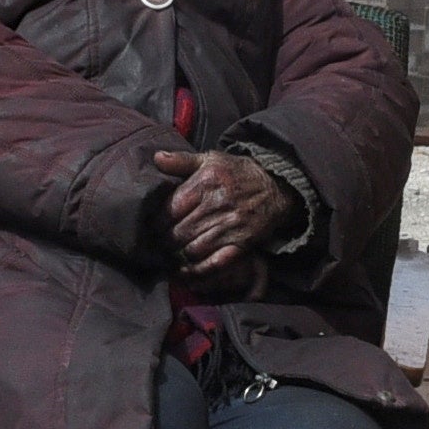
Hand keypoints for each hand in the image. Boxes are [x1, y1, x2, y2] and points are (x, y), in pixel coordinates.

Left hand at [156, 147, 292, 287]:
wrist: (275, 187)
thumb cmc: (237, 172)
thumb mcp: (211, 159)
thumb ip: (181, 160)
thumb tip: (156, 158)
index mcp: (206, 183)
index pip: (171, 209)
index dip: (157, 221)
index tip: (152, 226)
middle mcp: (218, 205)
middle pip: (179, 232)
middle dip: (164, 241)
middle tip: (157, 243)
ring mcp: (230, 227)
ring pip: (192, 250)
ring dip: (177, 256)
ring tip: (169, 255)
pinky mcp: (241, 244)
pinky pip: (215, 263)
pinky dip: (198, 270)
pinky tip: (186, 270)